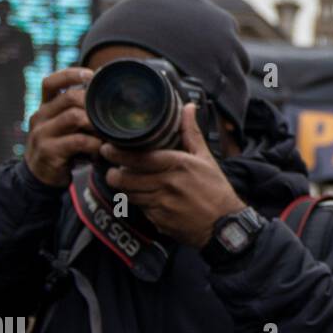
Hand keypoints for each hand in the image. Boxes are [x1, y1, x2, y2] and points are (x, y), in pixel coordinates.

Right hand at [25, 68, 100, 186]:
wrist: (41, 175)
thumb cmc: (63, 146)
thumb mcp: (68, 126)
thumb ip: (81, 112)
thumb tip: (112, 97)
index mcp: (45, 106)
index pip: (51, 82)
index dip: (70, 75)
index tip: (92, 75)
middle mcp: (40, 116)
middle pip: (69, 97)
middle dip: (93, 102)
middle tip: (110, 113)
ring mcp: (42, 134)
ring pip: (74, 117)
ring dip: (96, 123)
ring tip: (109, 132)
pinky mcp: (48, 151)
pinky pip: (78, 141)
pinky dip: (95, 143)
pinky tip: (102, 149)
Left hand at [101, 103, 244, 247]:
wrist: (224, 224)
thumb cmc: (216, 189)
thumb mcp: (206, 158)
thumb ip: (191, 133)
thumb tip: (188, 107)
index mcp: (179, 165)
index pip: (139, 158)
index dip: (118, 154)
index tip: (108, 149)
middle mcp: (168, 184)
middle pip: (126, 179)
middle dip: (113, 174)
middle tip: (113, 169)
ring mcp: (162, 204)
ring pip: (129, 195)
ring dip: (124, 189)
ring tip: (125, 182)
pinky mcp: (159, 220)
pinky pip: (140, 209)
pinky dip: (139, 203)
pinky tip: (145, 197)